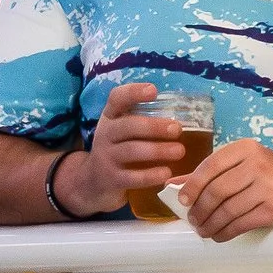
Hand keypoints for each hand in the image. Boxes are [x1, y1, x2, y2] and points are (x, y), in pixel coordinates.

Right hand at [56, 83, 187, 214]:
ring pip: (132, 151)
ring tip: (179, 151)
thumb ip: (141, 119)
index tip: (154, 91)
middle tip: (177, 129)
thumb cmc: (117, 149)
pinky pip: (132, 177)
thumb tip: (180, 109)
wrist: (92, 181)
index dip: (133, 92)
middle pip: (128, 126)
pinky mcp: (111, 180)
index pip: (116, 99)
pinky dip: (150, 175)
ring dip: (157, 150)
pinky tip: (166, 172)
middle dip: (153, 126)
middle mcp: (105, 134)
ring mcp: (106, 157)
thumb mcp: (121, 131)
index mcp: (110, 117)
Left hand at [177, 140, 272, 241]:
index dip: (193, 184)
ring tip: (203, 231)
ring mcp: (268, 187)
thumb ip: (210, 172)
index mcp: (245, 149)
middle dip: (200, 209)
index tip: (183, 200)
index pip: (211, 165)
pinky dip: (227, 232)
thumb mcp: (242, 163)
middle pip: (218, 190)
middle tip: (193, 220)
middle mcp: (257, 165)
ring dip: (211, 224)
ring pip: (228, 210)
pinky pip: (243, 223)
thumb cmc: (268, 172)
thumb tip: (175, 185)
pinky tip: (219, 235)